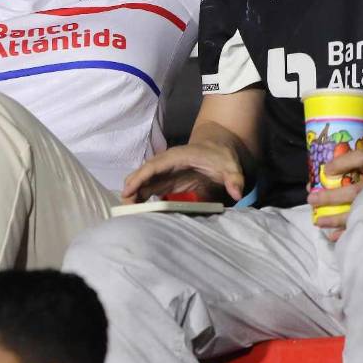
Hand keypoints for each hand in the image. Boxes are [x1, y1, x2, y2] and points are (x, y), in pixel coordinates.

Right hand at [121, 141, 244, 203]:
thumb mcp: (231, 166)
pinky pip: (149, 190)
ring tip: (128, 213)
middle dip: (132, 188)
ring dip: (134, 196)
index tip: (129, 189)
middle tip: (124, 207)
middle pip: (143, 174)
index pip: (155, 166)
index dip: (140, 177)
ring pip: (143, 183)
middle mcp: (167, 164)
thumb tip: (238, 193)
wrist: (218, 149)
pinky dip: (141, 199)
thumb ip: (235, 178)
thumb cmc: (221, 156)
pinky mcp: (167, 182)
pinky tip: (137, 211)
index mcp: (178, 157)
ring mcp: (165, 174)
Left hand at [307, 150, 362, 240]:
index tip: (325, 170)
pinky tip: (333, 235)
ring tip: (318, 220)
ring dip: (335, 218)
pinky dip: (348, 232)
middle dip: (330, 197)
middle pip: (354, 192)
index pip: (360, 159)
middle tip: (311, 200)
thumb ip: (351, 162)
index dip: (341, 164)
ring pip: (357, 211)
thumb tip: (324, 172)